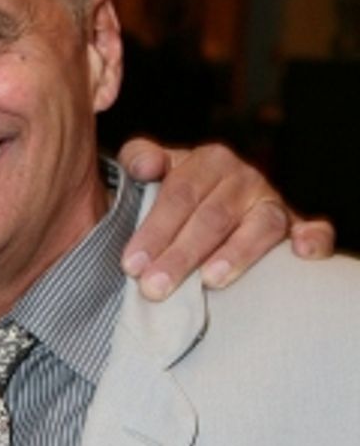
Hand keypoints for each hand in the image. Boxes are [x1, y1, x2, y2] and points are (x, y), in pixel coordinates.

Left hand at [118, 138, 333, 300]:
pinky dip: (312, 239)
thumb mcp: (159, 169)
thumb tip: (144, 168)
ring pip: (259, 227)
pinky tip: (301, 253)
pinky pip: (313, 230)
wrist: (219, 201)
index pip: (179, 196)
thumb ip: (140, 158)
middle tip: (154, 287)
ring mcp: (273, 203)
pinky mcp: (296, 227)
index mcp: (210, 161)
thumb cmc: (181, 192)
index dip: (154, 230)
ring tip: (210, 281)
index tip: (131, 265)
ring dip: (236, 254)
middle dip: (181, 255)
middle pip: (213, 217)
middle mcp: (245, 178)